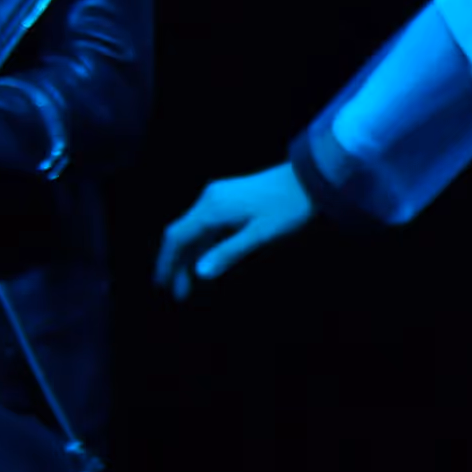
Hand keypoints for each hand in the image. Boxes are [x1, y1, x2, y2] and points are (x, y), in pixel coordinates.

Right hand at [155, 164, 317, 299]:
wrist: (309, 178)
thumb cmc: (288, 208)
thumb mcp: (260, 235)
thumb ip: (228, 253)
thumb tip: (199, 273)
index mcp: (212, 208)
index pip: (177, 237)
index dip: (167, 262)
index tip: (162, 285)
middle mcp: (209, 199)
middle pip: (182, 233)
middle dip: (177, 263)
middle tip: (178, 293)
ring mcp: (218, 196)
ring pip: (194, 229)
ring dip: (190, 256)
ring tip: (189, 283)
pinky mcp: (229, 197)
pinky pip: (206, 224)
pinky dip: (202, 244)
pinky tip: (206, 260)